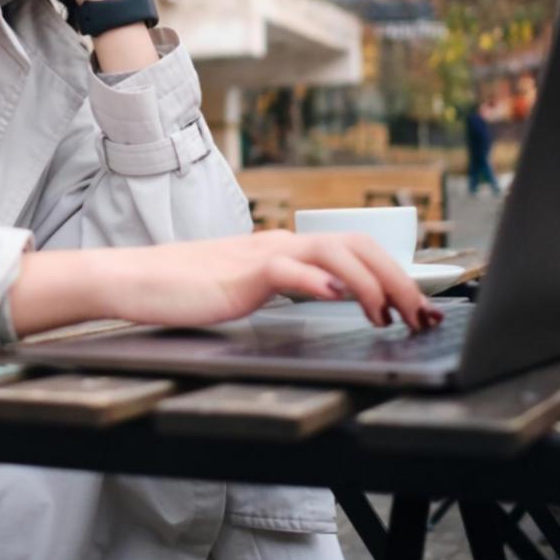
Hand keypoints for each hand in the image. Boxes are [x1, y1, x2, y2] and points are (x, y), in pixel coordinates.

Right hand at [104, 231, 442, 330]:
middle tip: (422, 314)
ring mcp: (261, 256)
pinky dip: (316, 281)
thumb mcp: (250, 289)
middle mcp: (280, 244)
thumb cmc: (187, 289)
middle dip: (398, 278)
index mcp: (285, 249)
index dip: (393, 273)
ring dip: (370, 282)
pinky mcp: (240, 275)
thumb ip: (289, 286)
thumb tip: (333, 294)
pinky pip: (286, 270)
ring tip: (389, 314)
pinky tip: (336, 297)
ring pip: (332, 252)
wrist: (137, 280)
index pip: (354, 249)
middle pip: (356, 244)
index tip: (418, 306)